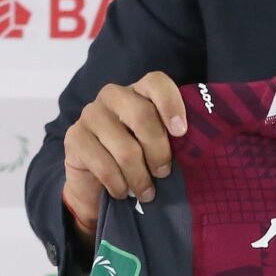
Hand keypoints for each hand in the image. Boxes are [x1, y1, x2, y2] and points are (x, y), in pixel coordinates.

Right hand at [61, 72, 186, 241]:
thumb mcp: (159, 145)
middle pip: (142, 115)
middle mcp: (113, 96)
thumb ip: (174, 138)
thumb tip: (201, 146)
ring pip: (124, 147)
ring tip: (147, 192)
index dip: (171, 104)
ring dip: (140, 176)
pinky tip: (123, 192)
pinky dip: (119, 184)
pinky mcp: (74, 138)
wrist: (97, 185)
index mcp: (139, 91)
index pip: (156, 82)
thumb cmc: (139, 160)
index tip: (182, 133)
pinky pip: (103, 164)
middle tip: (164, 173)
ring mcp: (90, 115)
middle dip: (159, 151)